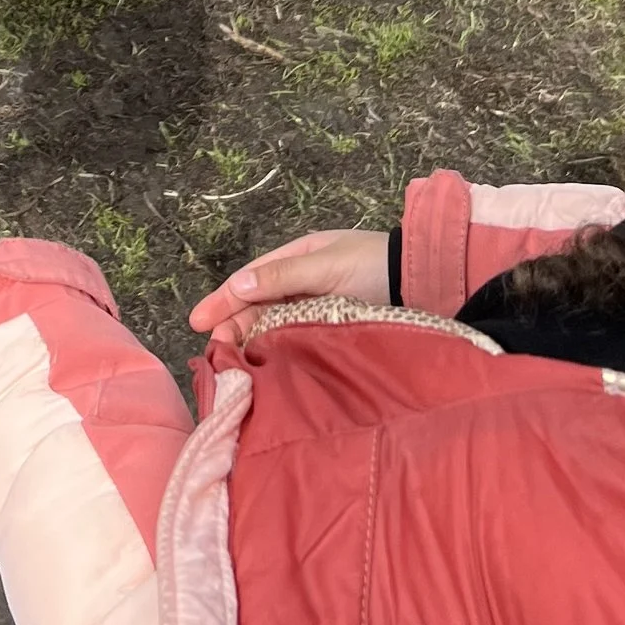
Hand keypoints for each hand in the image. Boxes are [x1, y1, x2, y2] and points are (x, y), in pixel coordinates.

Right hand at [190, 227, 390, 354]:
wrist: (426, 283)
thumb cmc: (376, 267)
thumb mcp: (327, 266)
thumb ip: (283, 278)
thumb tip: (238, 285)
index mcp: (298, 259)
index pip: (250, 280)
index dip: (223, 301)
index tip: (197, 323)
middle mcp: (303, 284)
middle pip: (257, 305)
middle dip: (233, 325)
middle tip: (216, 350)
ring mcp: (317, 308)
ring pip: (273, 324)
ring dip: (251, 340)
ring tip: (233, 362)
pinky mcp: (331, 330)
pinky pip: (295, 339)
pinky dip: (276, 350)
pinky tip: (265, 365)